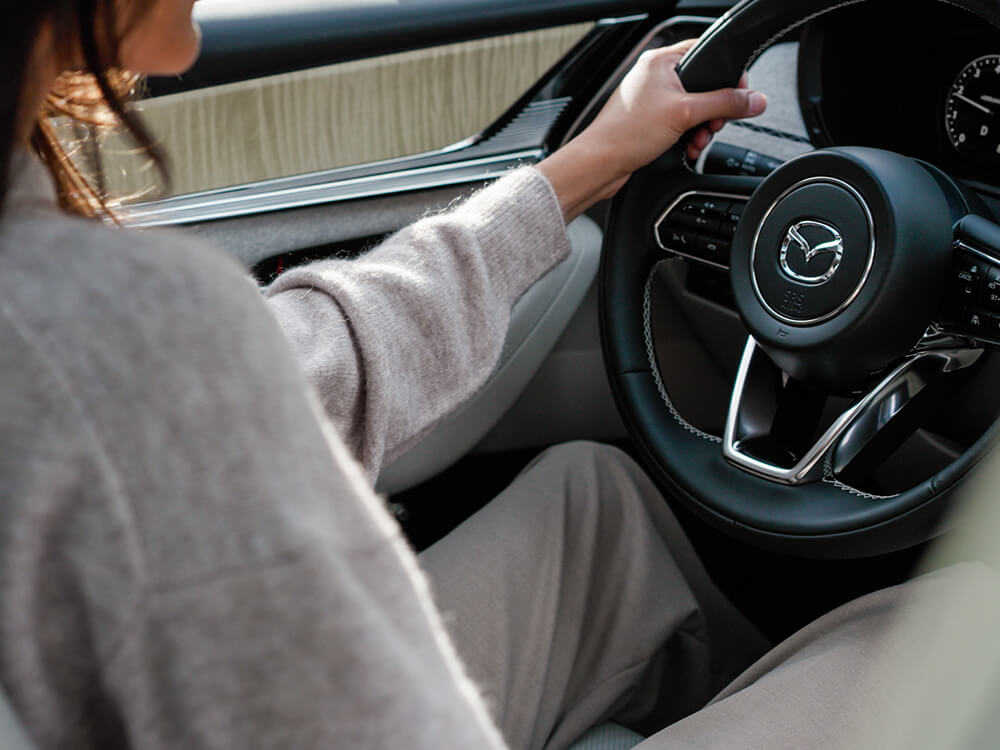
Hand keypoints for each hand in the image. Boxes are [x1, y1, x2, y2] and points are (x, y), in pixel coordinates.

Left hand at [537, 39, 766, 221]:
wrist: (600, 164)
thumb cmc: (626, 133)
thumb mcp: (685, 114)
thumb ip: (724, 104)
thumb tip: (755, 100)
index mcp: (660, 61)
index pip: (706, 52)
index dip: (727, 74)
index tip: (738, 95)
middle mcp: (655, 77)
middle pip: (703, 85)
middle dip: (714, 110)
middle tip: (715, 124)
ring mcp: (652, 100)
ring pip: (693, 108)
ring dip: (702, 127)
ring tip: (698, 140)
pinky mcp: (649, 121)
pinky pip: (680, 123)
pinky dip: (689, 135)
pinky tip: (689, 148)